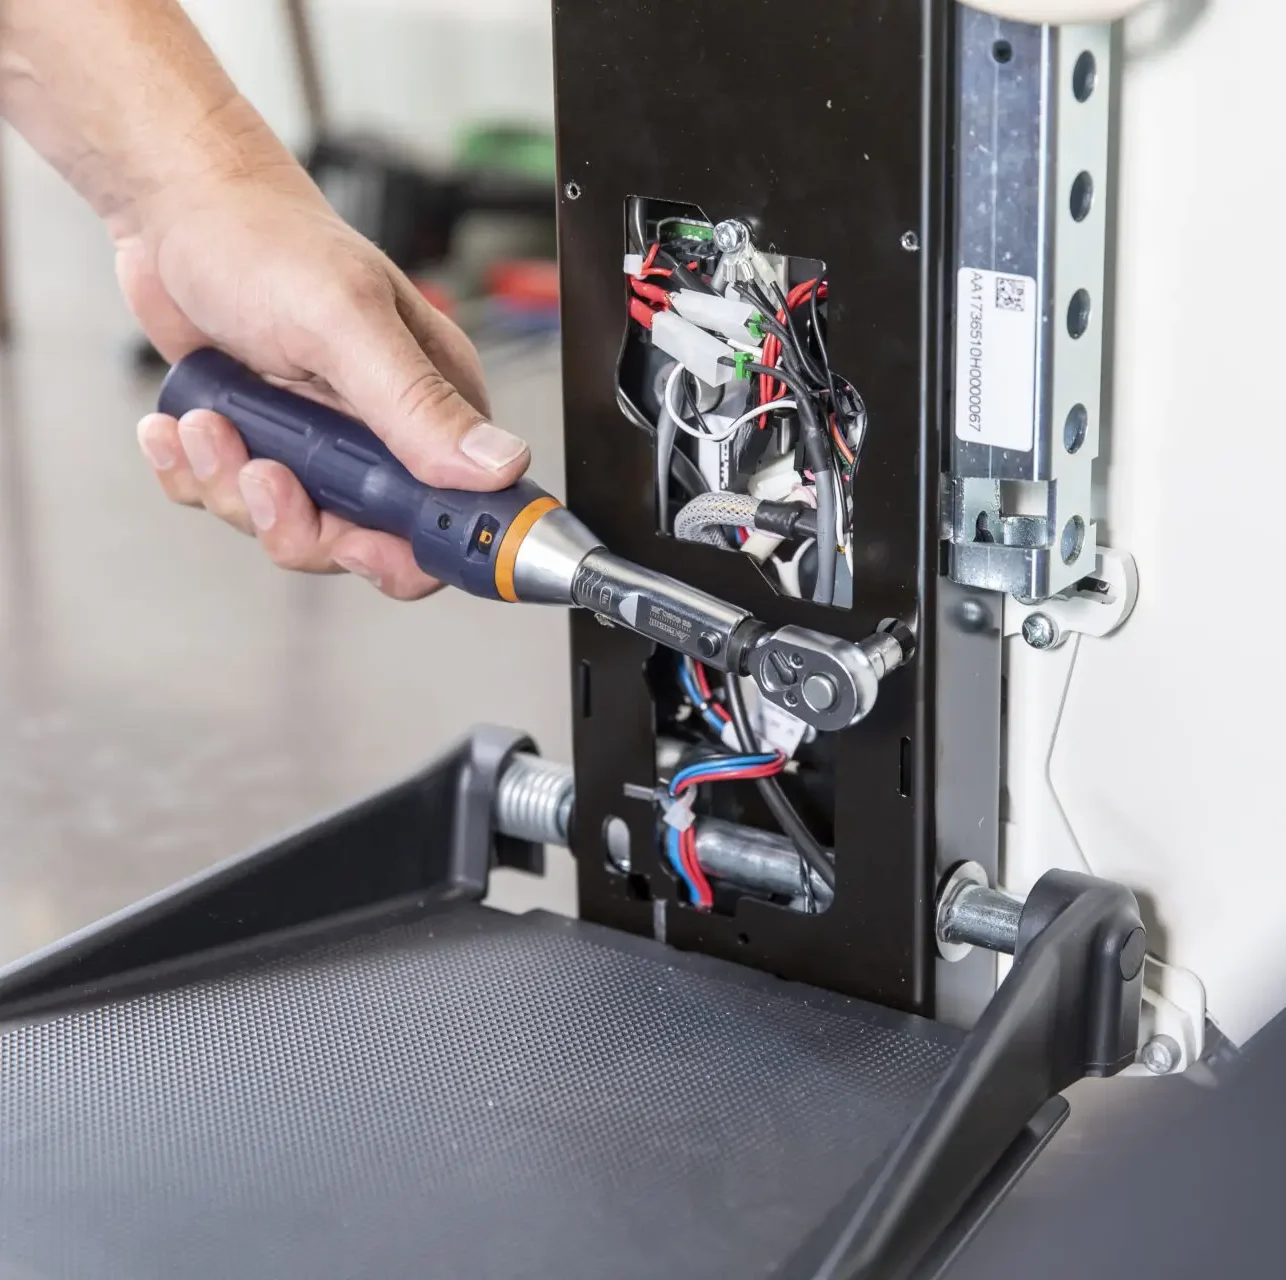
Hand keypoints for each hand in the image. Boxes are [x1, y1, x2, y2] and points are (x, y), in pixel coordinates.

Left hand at [127, 164, 530, 599]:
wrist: (175, 211)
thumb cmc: (264, 240)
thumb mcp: (345, 321)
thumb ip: (417, 403)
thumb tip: (497, 467)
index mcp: (436, 405)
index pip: (458, 515)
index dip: (418, 550)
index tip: (358, 546)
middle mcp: (385, 437)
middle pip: (366, 542)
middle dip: (298, 520)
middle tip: (262, 470)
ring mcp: (323, 448)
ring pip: (292, 531)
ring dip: (232, 488)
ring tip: (207, 422)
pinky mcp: (266, 449)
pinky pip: (234, 506)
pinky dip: (197, 475)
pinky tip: (184, 424)